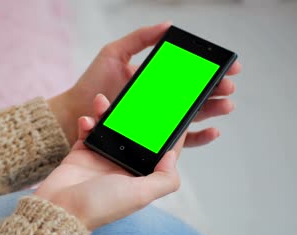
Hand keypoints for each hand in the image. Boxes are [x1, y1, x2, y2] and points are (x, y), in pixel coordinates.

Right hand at [36, 94, 179, 230]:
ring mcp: (101, 157)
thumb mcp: (141, 194)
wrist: (60, 209)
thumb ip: (164, 178)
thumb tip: (172, 155)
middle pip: (134, 134)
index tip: (171, 111)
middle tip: (136, 97)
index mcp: (138, 177)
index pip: (158, 152)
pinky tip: (87, 120)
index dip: (166, 133)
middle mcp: (122, 166)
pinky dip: (88, 122)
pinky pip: (89, 130)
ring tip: (102, 102)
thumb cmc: (100, 205)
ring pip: (111, 128)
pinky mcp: (82, 152)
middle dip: (135, 115)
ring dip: (108, 113)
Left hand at [48, 21, 241, 146]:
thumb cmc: (91, 85)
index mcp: (152, 83)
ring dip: (211, 112)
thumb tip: (168, 25)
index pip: (186, 78)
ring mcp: (153, 123)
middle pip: (192, 98)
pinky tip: (212, 131)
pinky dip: (198, 138)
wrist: (71, 114)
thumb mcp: (114, 54)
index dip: (206, 74)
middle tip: (230, 87)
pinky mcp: (149, 141)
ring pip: (190, 118)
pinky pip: (179, 142)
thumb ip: (139, 39)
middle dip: (215, 93)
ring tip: (227, 106)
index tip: (227, 67)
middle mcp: (156, 103)